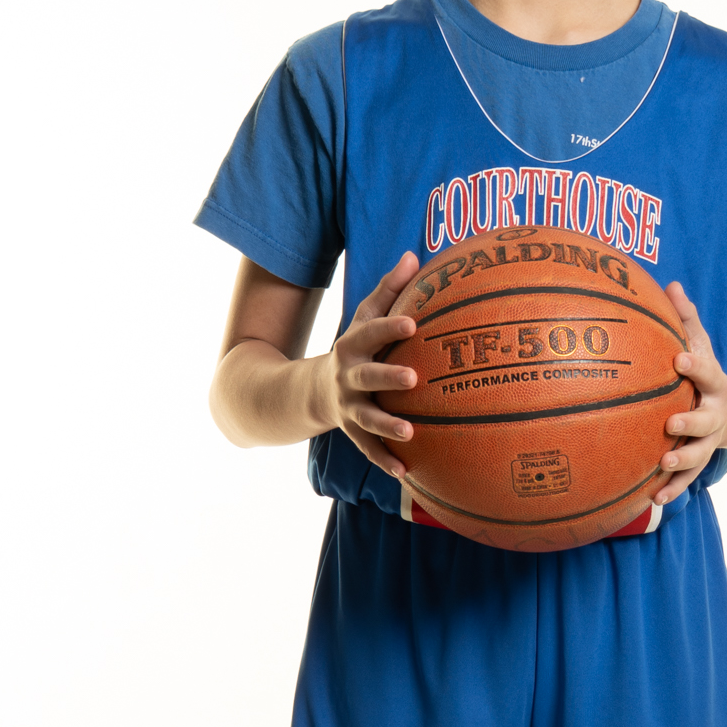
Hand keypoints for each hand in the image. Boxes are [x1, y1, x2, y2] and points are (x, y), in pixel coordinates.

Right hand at [317, 253, 421, 479]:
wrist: (312, 389)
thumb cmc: (355, 347)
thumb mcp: (363, 317)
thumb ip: (388, 289)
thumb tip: (413, 254)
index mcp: (354, 345)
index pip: (372, 332)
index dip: (389, 327)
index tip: (413, 323)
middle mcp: (348, 376)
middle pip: (367, 375)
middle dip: (388, 376)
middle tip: (414, 378)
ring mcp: (348, 406)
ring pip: (367, 417)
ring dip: (387, 425)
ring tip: (410, 432)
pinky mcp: (352, 431)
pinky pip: (368, 448)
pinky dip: (384, 460)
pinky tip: (405, 472)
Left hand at [657, 285, 726, 504]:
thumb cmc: (704, 373)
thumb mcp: (700, 344)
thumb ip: (686, 318)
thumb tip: (669, 283)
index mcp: (714, 384)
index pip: (705, 372)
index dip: (693, 366)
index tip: (677, 360)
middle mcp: (715, 414)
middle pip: (705, 419)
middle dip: (690, 421)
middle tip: (671, 423)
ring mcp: (709, 440)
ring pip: (698, 453)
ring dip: (682, 461)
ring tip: (663, 464)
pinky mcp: (700, 459)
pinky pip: (687, 478)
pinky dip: (672, 488)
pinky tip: (653, 499)